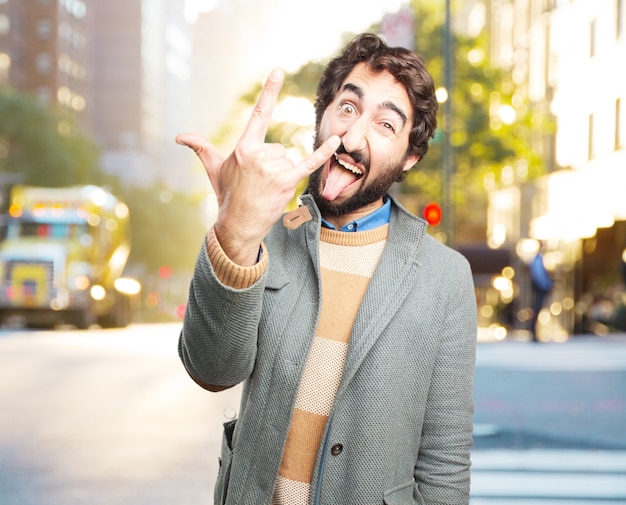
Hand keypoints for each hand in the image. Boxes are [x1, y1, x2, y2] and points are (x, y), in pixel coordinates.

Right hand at [176, 68, 339, 265]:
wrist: (237, 225)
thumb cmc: (227, 196)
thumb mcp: (214, 169)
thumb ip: (201, 149)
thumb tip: (179, 137)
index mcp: (243, 148)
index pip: (259, 114)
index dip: (269, 91)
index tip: (278, 71)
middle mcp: (258, 155)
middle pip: (279, 148)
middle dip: (272, 164)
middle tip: (259, 183)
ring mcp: (273, 169)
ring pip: (288, 160)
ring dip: (282, 174)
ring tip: (267, 189)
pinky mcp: (286, 182)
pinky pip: (309, 163)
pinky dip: (323, 153)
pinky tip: (335, 140)